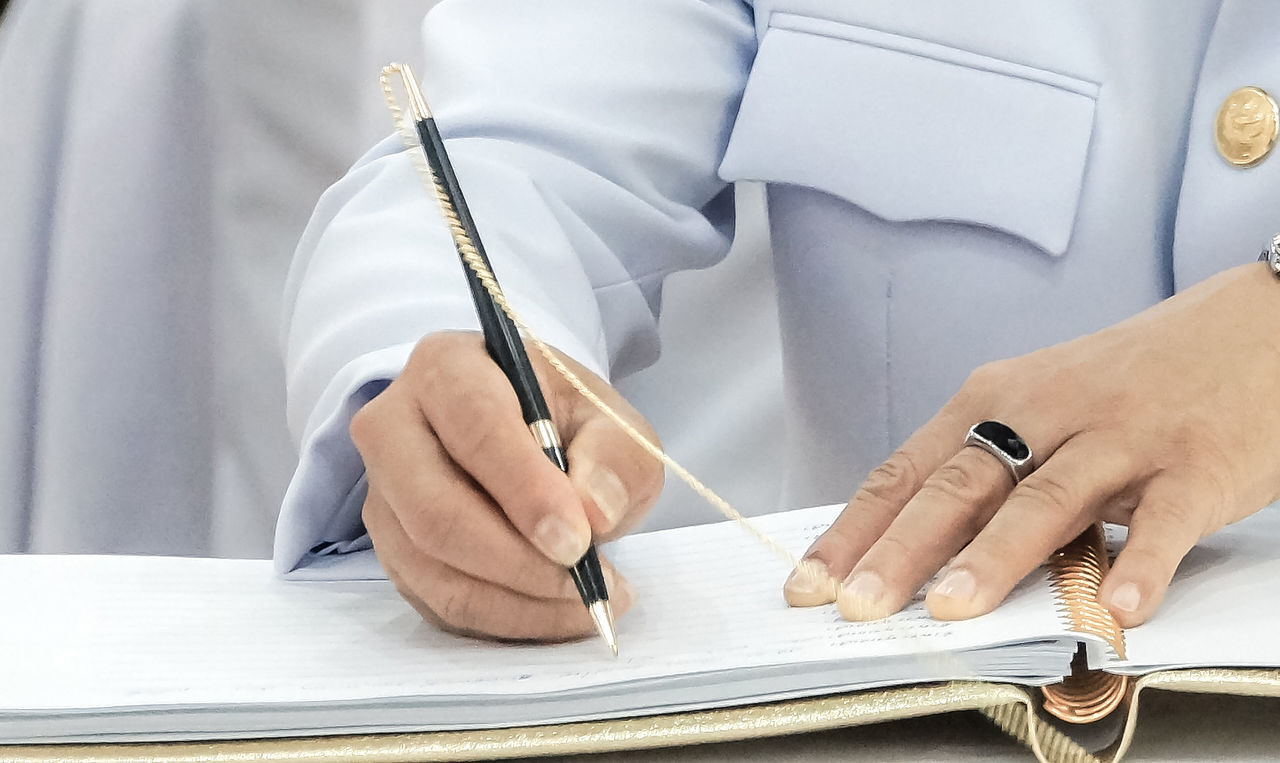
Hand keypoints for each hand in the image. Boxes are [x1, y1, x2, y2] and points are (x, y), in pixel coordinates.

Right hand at [351, 331, 662, 639]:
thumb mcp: (612, 421)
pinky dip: (504, 619)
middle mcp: (394, 426)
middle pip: (435, 509)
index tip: (578, 540)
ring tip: (591, 602)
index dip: (525, 491)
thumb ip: (614, 457)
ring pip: (433, 567)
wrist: (531, 440)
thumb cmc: (566, 422)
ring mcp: (383, 495)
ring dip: (518, 602)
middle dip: (518, 561)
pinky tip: (557, 612)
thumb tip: (594, 512)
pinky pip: (437, 602)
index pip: (474, 428)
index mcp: (446, 367)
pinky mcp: (391, 551)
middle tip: (590, 585)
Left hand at [785, 263, 1279, 627]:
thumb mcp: (1040, 406)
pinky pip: (1163, 522)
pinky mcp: (1195, 466)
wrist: (1251, 326)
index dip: (853, 530)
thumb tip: (906, 546)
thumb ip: (983, 469)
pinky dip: (1140, 564)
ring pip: (1046, 499)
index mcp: (995, 400)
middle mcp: (1047, 412)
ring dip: (996, 557)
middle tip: (858, 605)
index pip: (906, 473)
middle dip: (902, 550)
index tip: (808, 582)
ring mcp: (1122, 438)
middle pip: (960, 486)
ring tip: (952, 608)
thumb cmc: (1127, 380)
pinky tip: (1116, 608)